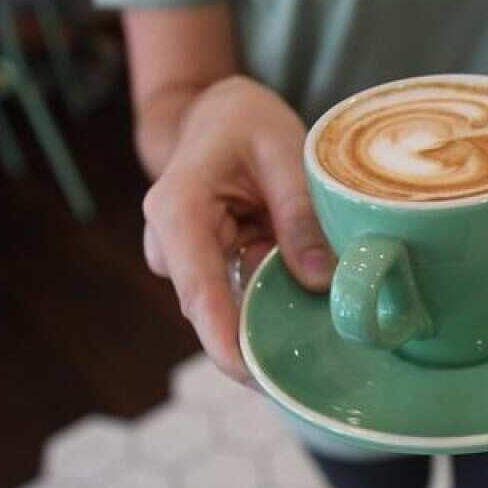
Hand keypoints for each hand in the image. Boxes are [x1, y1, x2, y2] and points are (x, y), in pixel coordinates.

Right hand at [143, 77, 334, 380]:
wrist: (218, 114)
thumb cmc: (247, 124)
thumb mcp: (284, 153)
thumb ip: (300, 215)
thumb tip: (319, 280)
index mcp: (178, 207)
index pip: (197, 284)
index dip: (221, 335)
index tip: (247, 373)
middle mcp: (168, 240)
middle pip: (206, 309)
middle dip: (250, 340)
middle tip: (305, 369)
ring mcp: (181, 259)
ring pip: (222, 307)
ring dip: (264, 316)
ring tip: (315, 324)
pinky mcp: (203, 268)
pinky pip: (234, 297)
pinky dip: (266, 302)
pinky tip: (301, 303)